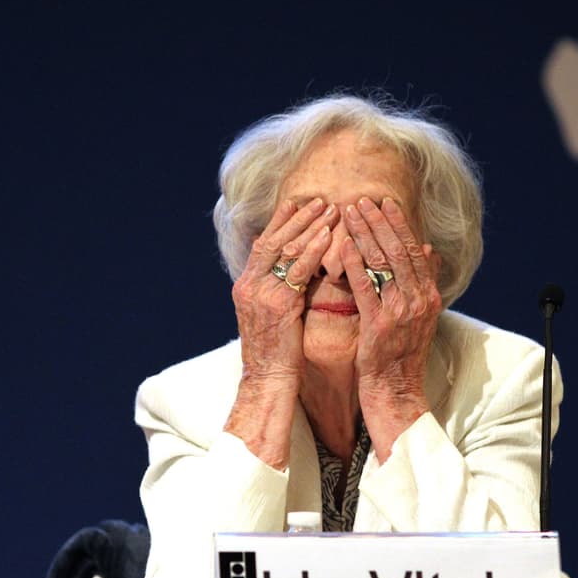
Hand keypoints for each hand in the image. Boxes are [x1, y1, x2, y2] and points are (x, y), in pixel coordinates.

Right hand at [232, 197, 338, 385]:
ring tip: (330, 210)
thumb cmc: (276, 352)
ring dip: (309, 227)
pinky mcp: (277, 304)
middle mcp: (249, 285)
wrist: (268, 378)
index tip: (298, 202)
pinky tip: (328, 237)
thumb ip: (278, 290)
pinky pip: (297, 271)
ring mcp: (261, 293)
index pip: (263, 244)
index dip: (281, 222)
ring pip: (285, 250)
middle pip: (273, 240)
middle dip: (296, 218)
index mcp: (246, 285)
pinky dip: (313, 251)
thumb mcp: (272, 315)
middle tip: (319, 199)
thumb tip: (293, 270)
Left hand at [340, 196, 441, 456]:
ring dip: (364, 233)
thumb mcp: (419, 317)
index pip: (413, 250)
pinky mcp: (379, 325)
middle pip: (397, 250)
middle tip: (362, 198)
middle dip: (379, 221)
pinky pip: (365, 287)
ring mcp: (400, 312)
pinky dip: (355, 263)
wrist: (396, 393)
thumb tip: (428, 250)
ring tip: (348, 212)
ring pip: (381, 263)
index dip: (398, 224)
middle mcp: (418, 300)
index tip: (384, 202)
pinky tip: (343, 245)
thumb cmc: (400, 357)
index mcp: (428, 296)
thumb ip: (423, 283)